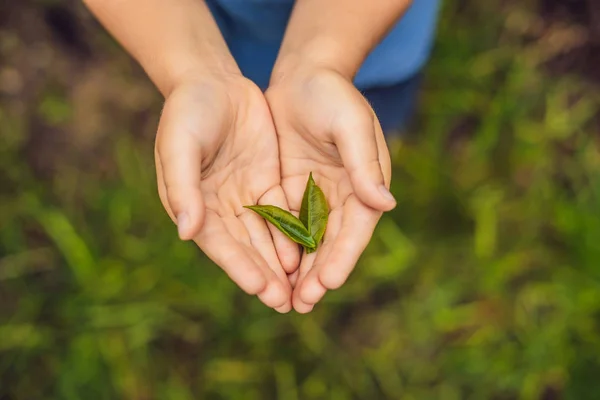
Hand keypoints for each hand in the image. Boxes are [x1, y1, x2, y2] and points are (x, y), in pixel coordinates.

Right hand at [155, 72, 299, 312]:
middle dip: (265, 275)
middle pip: (246, 248)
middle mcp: (220, 207)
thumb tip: (187, 232)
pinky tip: (308, 251)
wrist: (212, 80)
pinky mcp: (267, 181)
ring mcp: (245, 196)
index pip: (220, 243)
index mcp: (194, 204)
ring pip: (267, 235)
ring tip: (300, 288)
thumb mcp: (180, 144)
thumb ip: (182, 186)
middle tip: (285, 303)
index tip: (260, 288)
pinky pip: (283, 212)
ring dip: (282, 262)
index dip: (239, 267)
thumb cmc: (187, 111)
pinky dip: (294, 232)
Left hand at [266, 67, 396, 312]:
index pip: (356, 229)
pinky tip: (267, 268)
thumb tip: (385, 203)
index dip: (343, 256)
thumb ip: (364, 163)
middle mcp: (343, 197)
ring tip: (285, 299)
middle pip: (331, 243)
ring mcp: (316, 196)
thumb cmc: (332, 95)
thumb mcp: (350, 124)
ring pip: (307, 241)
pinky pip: (284, 224)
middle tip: (302, 303)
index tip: (328, 281)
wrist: (304, 76)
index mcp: (364, 185)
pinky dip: (279, 248)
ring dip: (298, 270)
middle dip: (318, 274)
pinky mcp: (291, 191)